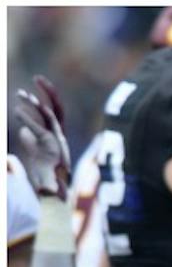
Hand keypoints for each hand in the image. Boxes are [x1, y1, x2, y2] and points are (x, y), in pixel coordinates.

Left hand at [13, 76, 69, 198]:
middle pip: (58, 108)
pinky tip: (16, 111)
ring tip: (20, 94)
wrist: (50, 188)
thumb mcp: (33, 150)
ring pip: (49, 116)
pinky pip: (39, 129)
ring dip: (35, 103)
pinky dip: (28, 119)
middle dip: (49, 91)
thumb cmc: (42, 170)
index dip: (46, 94)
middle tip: (38, 78)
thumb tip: (23, 129)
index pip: (53, 108)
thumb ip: (30, 137)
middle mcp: (60, 134)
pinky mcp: (52, 147)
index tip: (35, 82)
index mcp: (57, 133)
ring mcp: (58, 140)